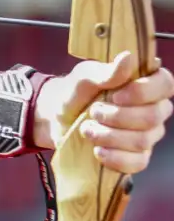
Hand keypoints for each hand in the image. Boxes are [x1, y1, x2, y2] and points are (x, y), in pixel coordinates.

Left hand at [34, 51, 173, 172]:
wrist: (57, 119)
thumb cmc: (75, 92)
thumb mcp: (83, 78)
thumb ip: (105, 71)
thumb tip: (128, 57)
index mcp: (146, 83)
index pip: (166, 84)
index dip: (144, 92)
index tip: (116, 96)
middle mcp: (154, 108)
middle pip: (153, 116)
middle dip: (117, 117)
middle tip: (93, 112)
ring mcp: (148, 135)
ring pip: (142, 141)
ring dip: (109, 136)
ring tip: (87, 129)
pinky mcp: (136, 156)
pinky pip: (137, 163)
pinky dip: (115, 158)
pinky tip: (97, 151)